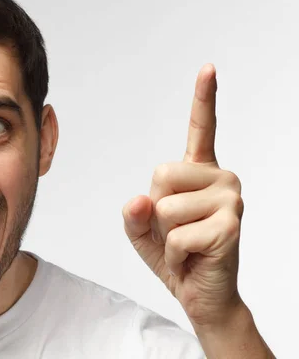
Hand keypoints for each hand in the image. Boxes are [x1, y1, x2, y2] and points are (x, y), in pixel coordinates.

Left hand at [122, 64, 244, 326]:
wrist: (201, 296)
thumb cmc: (176, 257)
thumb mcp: (142, 231)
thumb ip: (134, 214)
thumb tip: (139, 200)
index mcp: (200, 173)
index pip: (202, 129)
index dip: (204, 98)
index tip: (208, 67)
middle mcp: (221, 178)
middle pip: (160, 174)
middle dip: (156, 211)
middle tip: (178, 231)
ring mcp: (230, 199)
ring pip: (164, 207)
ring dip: (165, 236)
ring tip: (187, 245)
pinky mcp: (230, 225)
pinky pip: (175, 235)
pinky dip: (174, 254)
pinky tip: (194, 258)